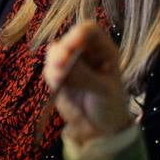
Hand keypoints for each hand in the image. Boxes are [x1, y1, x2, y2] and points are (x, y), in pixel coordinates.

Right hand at [44, 21, 133, 145]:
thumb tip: (64, 63)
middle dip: (62, 51)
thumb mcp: (104, 91)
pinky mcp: (59, 77)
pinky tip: (58, 85)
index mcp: (104, 50)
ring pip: (55, 54)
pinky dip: (51, 75)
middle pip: (68, 40)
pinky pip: (49, 70)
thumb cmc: (110, 105)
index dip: (78, 34)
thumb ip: (85, 76)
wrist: (99, 128)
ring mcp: (71, 64)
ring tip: (60, 79)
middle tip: (60, 65)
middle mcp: (86, 53)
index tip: (71, 46)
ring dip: (54, 64)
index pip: (89, 31)